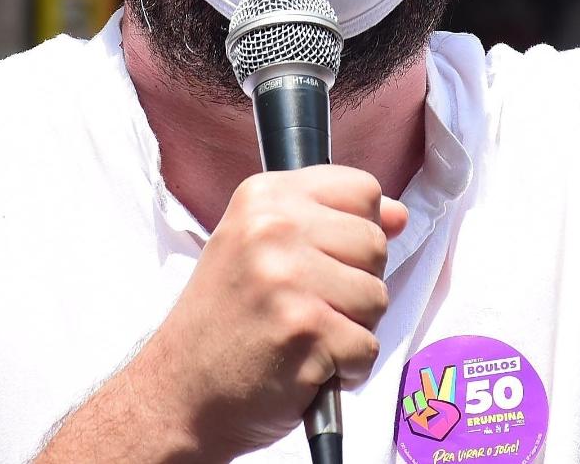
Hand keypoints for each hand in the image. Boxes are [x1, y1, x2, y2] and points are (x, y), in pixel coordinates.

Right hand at [139, 166, 408, 459]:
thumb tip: (399, 214)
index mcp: (264, 196)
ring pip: (377, 296)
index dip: (356, 229)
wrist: (180, 389)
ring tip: (305, 333)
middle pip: (375, 243)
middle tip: (306, 304)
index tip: (323, 257)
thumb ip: (332, 221)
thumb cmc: (227, 318)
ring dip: (352, 327)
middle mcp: (273, 227)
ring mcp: (288, 278)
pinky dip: (347, 368)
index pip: (363, 189)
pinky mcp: (305, 329)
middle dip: (355, 283)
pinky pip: (368, 346)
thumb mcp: (263, 246)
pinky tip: (307, 363)